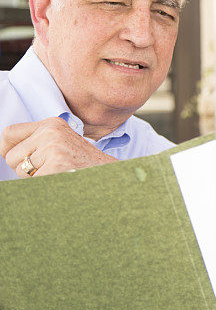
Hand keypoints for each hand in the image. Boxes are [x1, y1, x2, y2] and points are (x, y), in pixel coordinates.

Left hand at [0, 118, 116, 178]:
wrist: (111, 174)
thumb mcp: (63, 142)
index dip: (5, 148)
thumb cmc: (85, 163)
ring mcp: (53, 149)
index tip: (13, 158)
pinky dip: (43, 185)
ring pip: (20, 171)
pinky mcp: (55, 167)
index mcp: (52, 124)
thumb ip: (38, 141)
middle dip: (24, 168)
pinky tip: (61, 179)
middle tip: (48, 168)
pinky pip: (32, 182)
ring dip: (34, 178)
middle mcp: (51, 133)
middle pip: (11, 156)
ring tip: (57, 173)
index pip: (10, 133)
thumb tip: (6, 150)